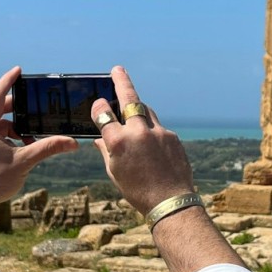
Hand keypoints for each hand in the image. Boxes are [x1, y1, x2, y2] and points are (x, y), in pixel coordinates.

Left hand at [0, 67, 77, 220]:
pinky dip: (8, 136)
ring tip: (32, 137)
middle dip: (19, 109)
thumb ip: (47, 148)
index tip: (19, 71)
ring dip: (16, 127)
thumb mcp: (23, 162)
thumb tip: (71, 142)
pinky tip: (21, 147)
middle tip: (35, 107)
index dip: (9, 81)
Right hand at [91, 66, 195, 215]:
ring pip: (146, 110)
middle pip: (129, 98)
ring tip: (132, 109)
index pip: (104, 113)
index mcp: (118, 142)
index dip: (99, 107)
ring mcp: (158, 132)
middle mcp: (138, 132)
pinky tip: (150, 144)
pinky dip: (151, 131)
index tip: (100, 104)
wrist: (171, 202)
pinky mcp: (172, 136)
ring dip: (138, 108)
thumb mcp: (114, 172)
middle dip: (122, 82)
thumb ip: (106, 150)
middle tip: (117, 70)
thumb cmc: (138, 191)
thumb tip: (99, 137)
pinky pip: (158, 127)